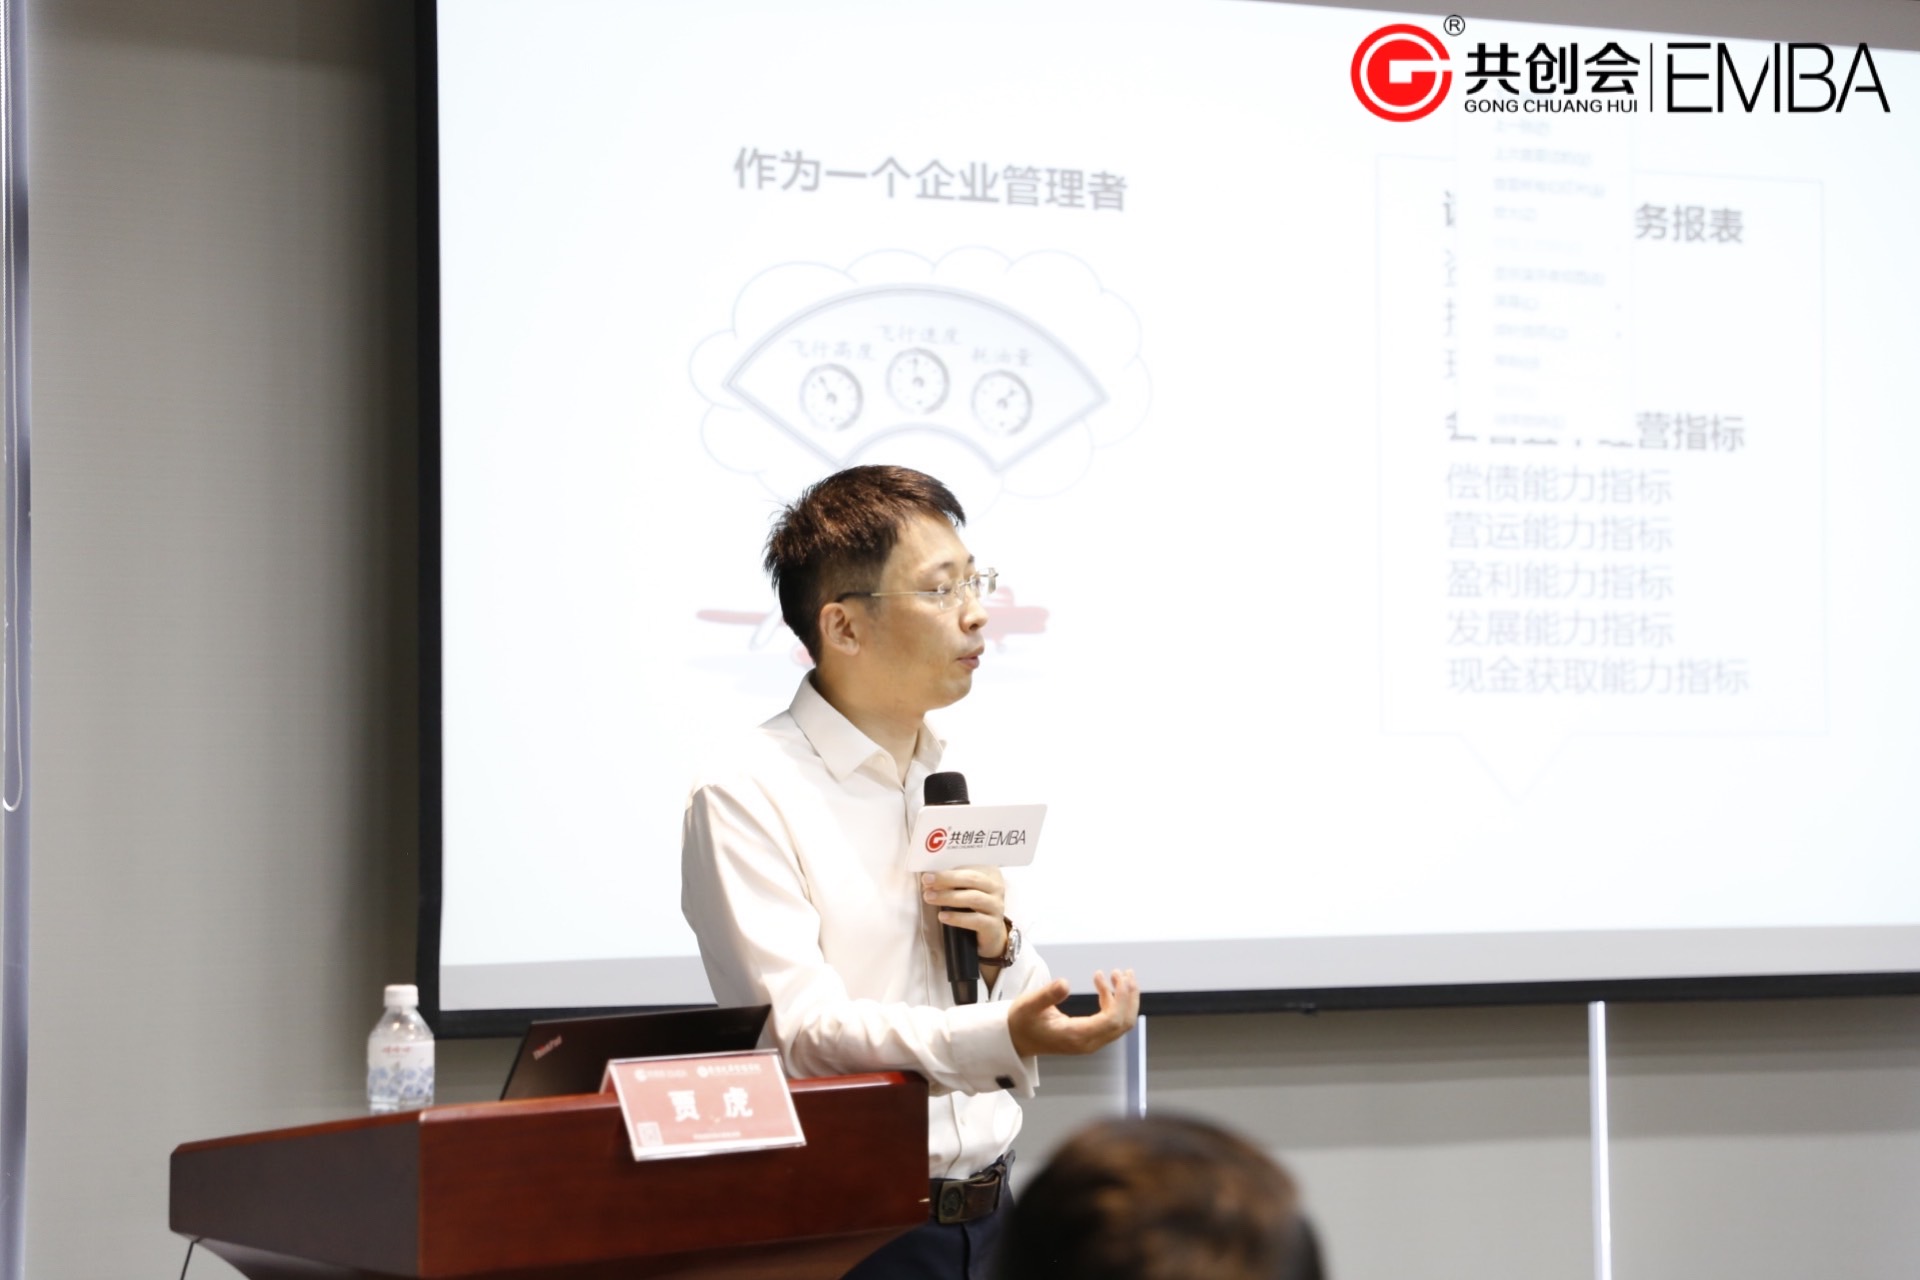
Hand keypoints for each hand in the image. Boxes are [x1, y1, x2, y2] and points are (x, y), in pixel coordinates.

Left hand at [921, 867, 1007, 960]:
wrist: (989, 935)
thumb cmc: (972, 909)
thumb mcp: (963, 892)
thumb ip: (950, 883)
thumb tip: (928, 880)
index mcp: (988, 875)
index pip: (968, 867)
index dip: (948, 870)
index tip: (928, 873)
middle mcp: (995, 888)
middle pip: (972, 879)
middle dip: (947, 878)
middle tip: (926, 880)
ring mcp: (996, 907)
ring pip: (974, 898)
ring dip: (948, 897)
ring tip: (929, 898)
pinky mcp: (993, 925)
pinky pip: (976, 920)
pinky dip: (957, 917)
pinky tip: (942, 916)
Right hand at [1007, 969, 1138, 1058]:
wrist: (1016, 1039)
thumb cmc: (1022, 1022)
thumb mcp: (1029, 1005)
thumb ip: (1047, 995)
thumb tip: (1065, 982)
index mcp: (1076, 1036)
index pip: (1111, 1020)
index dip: (1122, 999)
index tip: (1120, 977)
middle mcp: (1088, 1042)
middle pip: (1123, 1023)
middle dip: (1129, 997)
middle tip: (1127, 973)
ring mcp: (1090, 1041)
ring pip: (1120, 1022)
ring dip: (1123, 998)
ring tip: (1117, 974)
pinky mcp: (1089, 1036)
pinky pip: (1110, 1020)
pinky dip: (1112, 1001)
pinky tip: (1101, 983)